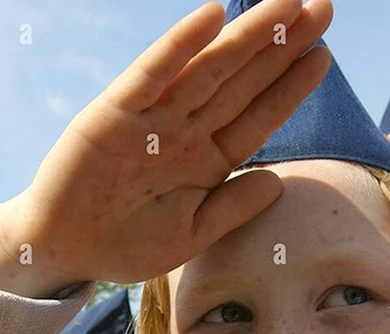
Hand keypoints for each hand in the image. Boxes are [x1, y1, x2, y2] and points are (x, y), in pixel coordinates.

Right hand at [0, 0, 333, 297]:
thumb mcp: (190, 237)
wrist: (65, 251)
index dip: (290, 86)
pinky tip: (212, 16)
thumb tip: (278, 182)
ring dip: (246, 36)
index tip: (323, 56)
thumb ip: (232, 209)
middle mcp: (184, 131)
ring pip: (208, 69)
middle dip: (282, 46)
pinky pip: (153, 74)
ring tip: (287, 3)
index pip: (257, 117)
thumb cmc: (126, 246)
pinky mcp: (115, 113)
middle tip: (324, 7)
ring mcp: (152, 119)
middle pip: (242, 82)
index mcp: (206, 161)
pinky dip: (180, 45)